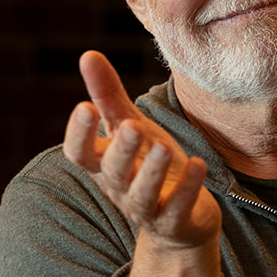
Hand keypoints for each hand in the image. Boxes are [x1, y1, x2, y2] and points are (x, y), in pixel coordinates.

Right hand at [64, 52, 221, 276]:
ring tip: (162, 147)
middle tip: (132, 126)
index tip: (85, 106)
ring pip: (141, 194)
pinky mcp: (174, 222)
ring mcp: (145, 208)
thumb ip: (108, 95)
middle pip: (113, 172)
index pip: (79, 153)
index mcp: (102, 164)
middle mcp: (119, 187)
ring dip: (151, 172)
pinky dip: (187, 188)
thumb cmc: (147, 163)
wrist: (177, 220)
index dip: (79, 133)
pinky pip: (177, 209)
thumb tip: (87, 54)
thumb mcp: (129, 126)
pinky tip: (198, 164)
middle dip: (122, 150)